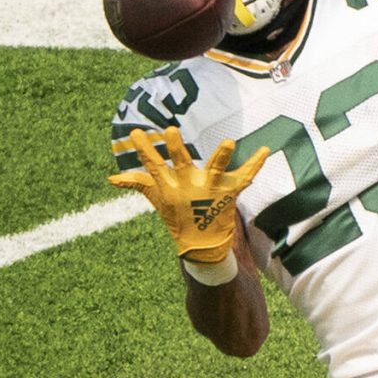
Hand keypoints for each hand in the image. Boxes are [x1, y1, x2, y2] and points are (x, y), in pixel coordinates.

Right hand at [109, 126, 266, 264]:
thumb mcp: (158, 200)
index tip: (136, 133)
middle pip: (181, 164)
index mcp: (171, 187)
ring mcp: (209, 191)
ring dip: (221, 157)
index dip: (144, 150)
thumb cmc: (179, 218)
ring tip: (228, 141)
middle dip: (176, 148)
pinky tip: (265, 150)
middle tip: (170, 131)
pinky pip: (244, 177)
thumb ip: (138, 184)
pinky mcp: (228, 195)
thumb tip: (111, 179)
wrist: (202, 246)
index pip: (154, 166)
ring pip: (215, 171)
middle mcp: (188, 187)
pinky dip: (255, 164)